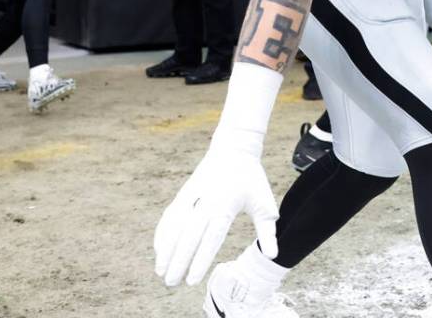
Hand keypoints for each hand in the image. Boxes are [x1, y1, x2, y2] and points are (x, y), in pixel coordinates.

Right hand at [154, 143, 278, 286]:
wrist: (234, 147)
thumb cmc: (252, 179)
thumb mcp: (264, 204)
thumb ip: (267, 232)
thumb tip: (272, 256)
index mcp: (226, 205)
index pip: (210, 237)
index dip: (200, 259)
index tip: (191, 280)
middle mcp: (206, 200)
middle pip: (189, 235)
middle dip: (178, 260)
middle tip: (171, 283)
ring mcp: (193, 194)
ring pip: (175, 225)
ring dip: (166, 248)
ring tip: (160, 270)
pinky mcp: (185, 191)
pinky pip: (171, 214)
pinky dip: (163, 231)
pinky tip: (159, 248)